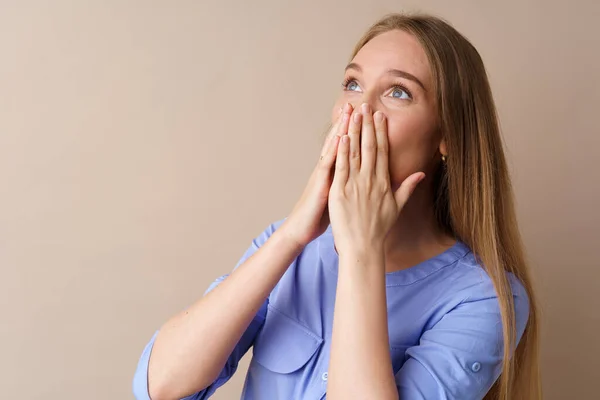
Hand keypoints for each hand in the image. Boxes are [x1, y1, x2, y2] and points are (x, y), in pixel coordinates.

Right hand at [282, 103, 353, 246]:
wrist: (301, 229)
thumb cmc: (319, 215)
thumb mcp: (338, 197)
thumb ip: (347, 184)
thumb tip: (358, 178)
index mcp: (335, 172)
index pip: (347, 148)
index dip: (355, 131)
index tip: (366, 116)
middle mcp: (327, 170)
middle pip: (340, 142)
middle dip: (348, 123)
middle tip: (357, 104)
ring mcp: (322, 175)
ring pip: (332, 149)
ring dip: (340, 130)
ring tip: (348, 112)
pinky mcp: (319, 185)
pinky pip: (326, 166)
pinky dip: (333, 151)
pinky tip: (340, 139)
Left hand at [328, 103, 424, 255]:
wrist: (363, 247)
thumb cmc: (378, 229)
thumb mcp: (397, 207)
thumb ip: (407, 188)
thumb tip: (420, 173)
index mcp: (384, 182)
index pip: (383, 151)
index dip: (381, 131)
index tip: (379, 116)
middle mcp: (371, 180)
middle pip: (370, 147)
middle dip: (368, 125)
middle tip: (366, 106)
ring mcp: (355, 185)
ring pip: (355, 152)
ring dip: (355, 131)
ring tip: (353, 113)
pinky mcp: (341, 191)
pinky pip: (342, 167)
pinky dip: (342, 151)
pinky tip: (342, 135)